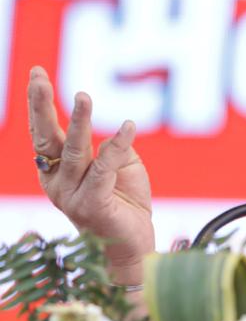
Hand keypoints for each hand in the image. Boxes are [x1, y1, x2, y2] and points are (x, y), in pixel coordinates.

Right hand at [27, 65, 155, 284]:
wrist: (132, 247)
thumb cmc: (124, 204)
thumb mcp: (118, 167)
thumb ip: (109, 147)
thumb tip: (113, 128)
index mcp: (56, 171)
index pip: (44, 132)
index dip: (40, 103)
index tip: (38, 73)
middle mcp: (57, 182)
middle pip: (45, 137)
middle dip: (41, 104)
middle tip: (38, 75)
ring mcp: (71, 195)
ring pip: (75, 150)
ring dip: (78, 121)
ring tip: (82, 95)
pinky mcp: (91, 205)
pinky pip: (105, 168)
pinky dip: (117, 146)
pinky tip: (129, 127)